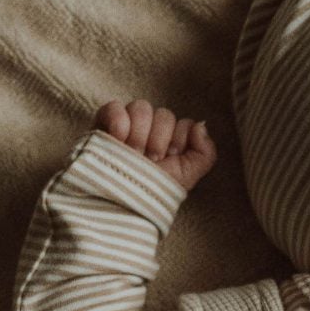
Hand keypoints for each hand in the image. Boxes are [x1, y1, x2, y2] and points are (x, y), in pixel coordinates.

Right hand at [96, 100, 216, 194]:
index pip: (184, 124)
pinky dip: (119, 121)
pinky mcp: (103, 123)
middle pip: (164, 115)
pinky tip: (117, 139)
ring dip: (139, 134)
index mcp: (171, 141)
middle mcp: (151, 130)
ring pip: (142, 107)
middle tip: (149, 161)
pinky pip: (115, 107)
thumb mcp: (187, 177)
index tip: (169, 160)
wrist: (120, 203)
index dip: (179, 142)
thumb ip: (205, 153)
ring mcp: (127, 125)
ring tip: (132, 155)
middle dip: (158, 141)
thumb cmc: (153, 193)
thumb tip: (201, 125)